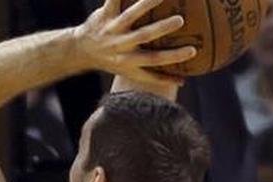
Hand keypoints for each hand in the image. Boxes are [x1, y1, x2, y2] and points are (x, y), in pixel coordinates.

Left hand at [73, 0, 195, 83]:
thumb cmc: (113, 60)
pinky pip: (114, 0)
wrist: (79, 50)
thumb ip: (156, 75)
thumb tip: (184, 81)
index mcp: (129, 61)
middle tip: (180, 20)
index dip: (173, 57)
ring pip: (130, 15)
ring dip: (146, 4)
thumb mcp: (131, 72)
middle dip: (161, 28)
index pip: (154, 60)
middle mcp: (120, 45)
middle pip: (143, 36)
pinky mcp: (104, 15)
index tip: (193, 51)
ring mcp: (112, 29)